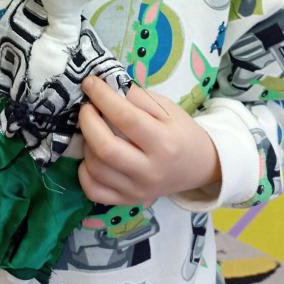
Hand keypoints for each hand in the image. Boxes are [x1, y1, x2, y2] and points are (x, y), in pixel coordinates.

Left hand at [78, 76, 220, 205]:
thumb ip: (136, 96)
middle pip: (106, 149)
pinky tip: (92, 156)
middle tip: (87, 107)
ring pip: (96, 169)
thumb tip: (105, 86)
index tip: (90, 83)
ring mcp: (138, 190)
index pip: (126, 118)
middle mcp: (150, 171)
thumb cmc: (181, 131)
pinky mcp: (129, 200)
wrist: (199, 166)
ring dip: (86, 144)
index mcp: (164, 143)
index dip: (103, 97)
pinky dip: (84, 172)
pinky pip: (94, 191)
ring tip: (92, 130)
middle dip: (88, 122)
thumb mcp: (167, 108)